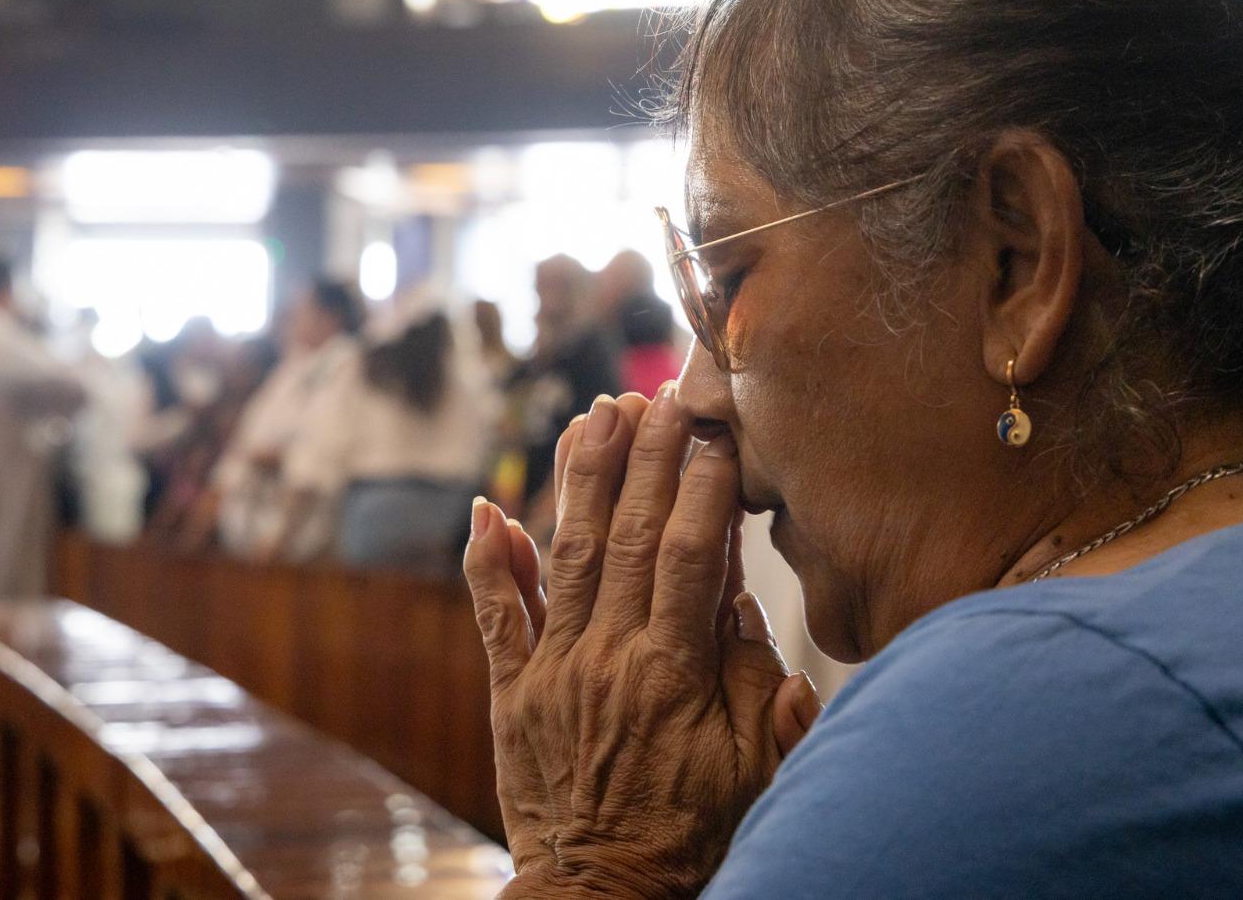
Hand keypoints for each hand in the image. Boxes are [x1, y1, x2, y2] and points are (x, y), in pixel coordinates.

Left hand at [464, 388, 816, 897]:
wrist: (600, 897)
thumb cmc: (690, 834)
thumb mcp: (753, 772)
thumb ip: (754, 684)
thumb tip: (744, 601)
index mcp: (674, 675)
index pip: (694, 556)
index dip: (704, 485)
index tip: (716, 428)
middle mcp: (608, 659)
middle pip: (632, 537)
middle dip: (647, 457)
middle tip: (659, 393)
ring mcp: (554, 671)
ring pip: (568, 555)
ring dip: (582, 479)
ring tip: (596, 413)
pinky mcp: (512, 692)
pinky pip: (496, 617)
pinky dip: (489, 561)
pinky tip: (488, 506)